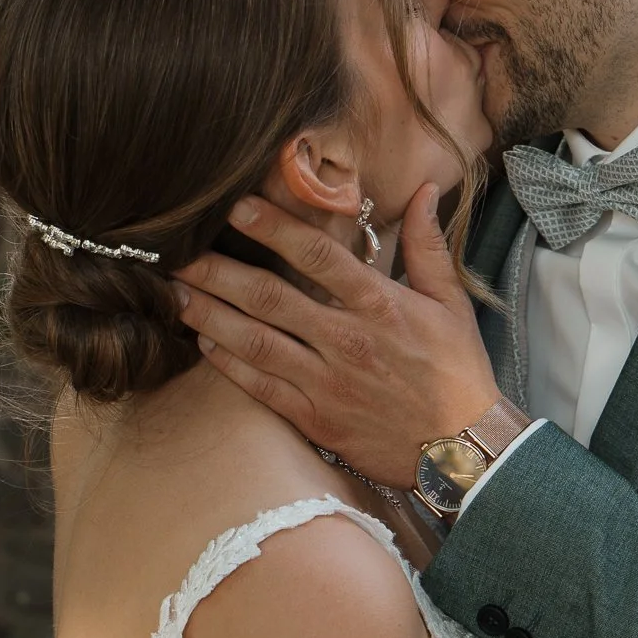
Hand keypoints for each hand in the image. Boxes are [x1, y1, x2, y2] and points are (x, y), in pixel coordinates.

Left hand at [175, 183, 499, 485]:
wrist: (462, 449)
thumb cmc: (458, 371)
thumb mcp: (452, 301)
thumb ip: (428, 244)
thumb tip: (423, 189)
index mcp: (379, 304)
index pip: (317, 256)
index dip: (273, 227)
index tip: (236, 205)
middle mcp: (346, 340)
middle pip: (269, 297)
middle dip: (218, 271)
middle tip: (178, 250)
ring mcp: (326, 382)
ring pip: (255, 341)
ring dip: (210, 314)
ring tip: (175, 292)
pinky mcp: (315, 418)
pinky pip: (260, 386)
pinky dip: (227, 363)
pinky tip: (202, 341)